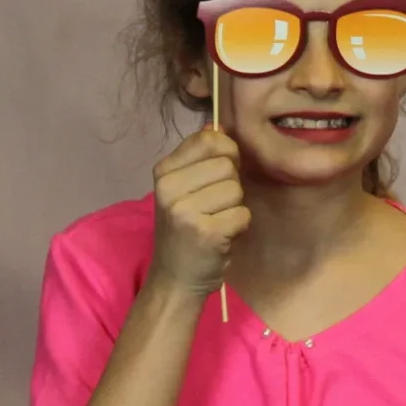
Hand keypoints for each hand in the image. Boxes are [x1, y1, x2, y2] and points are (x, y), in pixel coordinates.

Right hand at [149, 126, 248, 296]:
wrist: (175, 279)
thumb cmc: (184, 230)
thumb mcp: (182, 189)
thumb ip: (199, 157)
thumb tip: (217, 126)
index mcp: (163, 171)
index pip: (209, 139)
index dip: (225, 154)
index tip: (216, 175)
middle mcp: (169, 188)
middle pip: (227, 165)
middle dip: (230, 185)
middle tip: (214, 207)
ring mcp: (186, 211)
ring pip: (236, 190)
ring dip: (234, 208)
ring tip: (216, 222)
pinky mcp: (207, 233)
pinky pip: (242, 214)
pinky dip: (239, 227)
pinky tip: (221, 237)